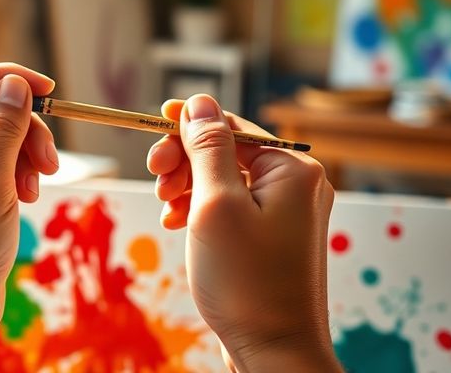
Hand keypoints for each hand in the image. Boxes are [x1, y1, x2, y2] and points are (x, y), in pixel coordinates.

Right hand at [146, 95, 340, 371]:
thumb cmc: (246, 282)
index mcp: (293, 169)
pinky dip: (202, 210)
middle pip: (228, 150)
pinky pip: (233, 206)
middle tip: (156, 180)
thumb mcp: (216, 205)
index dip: (187, 128)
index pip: (231, 126)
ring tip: (168, 209)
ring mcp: (287, 212)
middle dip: (186, 161)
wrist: (275, 352)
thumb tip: (199, 102)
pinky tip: (179, 224)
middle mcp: (297, 184)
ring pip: (225, 179)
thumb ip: (207, 148)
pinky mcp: (273, 237)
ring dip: (189, 186)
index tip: (153, 136)